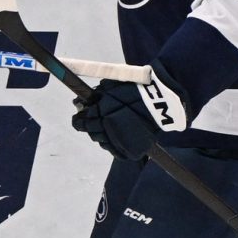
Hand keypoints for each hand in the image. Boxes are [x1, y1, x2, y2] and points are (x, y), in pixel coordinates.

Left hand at [70, 65, 189, 160]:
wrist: (159, 102)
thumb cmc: (134, 89)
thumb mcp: (111, 87)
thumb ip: (95, 95)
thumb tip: (78, 102)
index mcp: (100, 113)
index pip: (81, 123)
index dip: (78, 120)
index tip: (78, 118)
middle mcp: (106, 128)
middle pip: (92, 133)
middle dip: (90, 127)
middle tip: (92, 122)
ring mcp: (118, 140)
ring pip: (102, 142)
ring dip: (100, 136)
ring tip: (106, 129)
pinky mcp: (130, 149)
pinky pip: (114, 150)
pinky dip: (111, 145)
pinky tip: (113, 138)